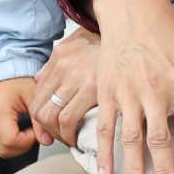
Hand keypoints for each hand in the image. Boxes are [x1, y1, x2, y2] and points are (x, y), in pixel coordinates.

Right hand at [0, 77, 38, 158]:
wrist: (4, 72)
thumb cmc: (17, 81)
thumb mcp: (33, 96)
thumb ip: (40, 120)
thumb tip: (47, 140)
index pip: (10, 140)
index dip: (27, 141)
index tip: (36, 131)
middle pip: (4, 149)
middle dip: (23, 146)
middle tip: (33, 132)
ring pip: (1, 150)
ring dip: (17, 146)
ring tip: (28, 131)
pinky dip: (11, 142)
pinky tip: (20, 131)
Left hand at [30, 28, 100, 147]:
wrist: (135, 36)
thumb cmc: (111, 44)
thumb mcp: (80, 42)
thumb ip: (58, 60)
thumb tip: (39, 78)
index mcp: (61, 55)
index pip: (38, 94)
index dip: (39, 117)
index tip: (48, 128)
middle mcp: (64, 65)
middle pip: (41, 107)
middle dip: (46, 129)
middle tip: (58, 136)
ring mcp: (76, 76)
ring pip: (52, 116)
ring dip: (59, 134)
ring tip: (70, 138)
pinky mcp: (92, 88)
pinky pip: (69, 118)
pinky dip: (69, 133)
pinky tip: (78, 137)